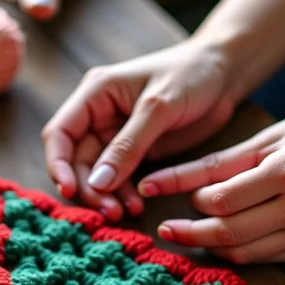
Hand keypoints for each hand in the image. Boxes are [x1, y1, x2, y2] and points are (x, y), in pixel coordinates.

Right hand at [41, 37, 235, 219]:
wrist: (226, 72)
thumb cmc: (193, 74)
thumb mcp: (159, 108)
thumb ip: (127, 146)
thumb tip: (98, 182)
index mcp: (95, 94)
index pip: (60, 134)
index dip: (58, 165)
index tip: (69, 192)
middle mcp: (98, 115)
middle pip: (76, 160)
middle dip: (89, 189)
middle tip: (109, 211)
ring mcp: (115, 134)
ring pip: (97, 174)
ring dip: (106, 196)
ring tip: (127, 213)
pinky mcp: (134, 150)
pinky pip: (119, 178)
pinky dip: (124, 194)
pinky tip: (138, 205)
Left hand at [139, 101, 284, 262]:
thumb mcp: (270, 135)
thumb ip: (218, 162)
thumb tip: (163, 179)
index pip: (222, 201)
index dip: (194, 203)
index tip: (182, 198)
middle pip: (228, 234)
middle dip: (189, 235)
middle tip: (166, 231)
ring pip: (243, 253)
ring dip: (210, 247)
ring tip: (190, 235)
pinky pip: (264, 258)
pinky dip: (238, 251)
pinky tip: (223, 240)